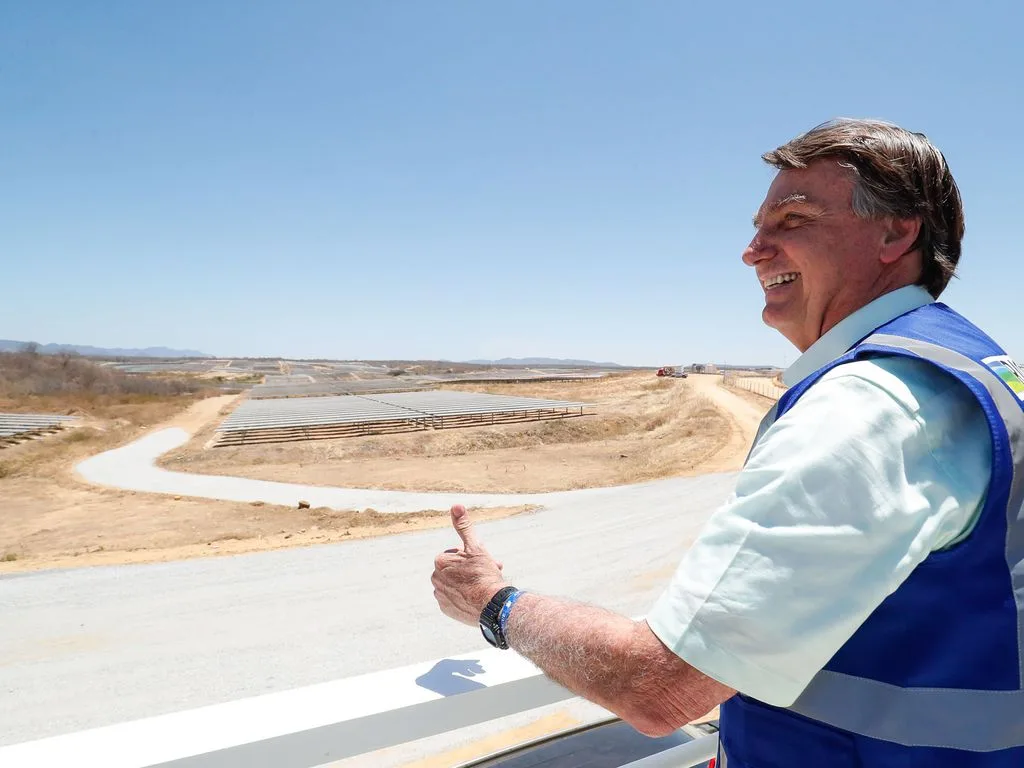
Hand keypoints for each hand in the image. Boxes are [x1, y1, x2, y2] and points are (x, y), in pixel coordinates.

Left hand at [432, 505, 508, 626]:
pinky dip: (463, 597)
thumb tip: (456, 506)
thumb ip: (464, 526)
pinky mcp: (446, 610)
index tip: (480, 563)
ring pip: (454, 583)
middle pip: (454, 569)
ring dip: (465, 583)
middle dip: (468, 569)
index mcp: (440, 562)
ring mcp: (440, 596)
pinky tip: (476, 599)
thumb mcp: (476, 547)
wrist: (492, 606)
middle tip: (485, 573)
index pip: (455, 554)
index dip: (470, 557)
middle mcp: (435, 579)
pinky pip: (453, 599)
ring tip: (482, 587)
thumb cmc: (485, 575)